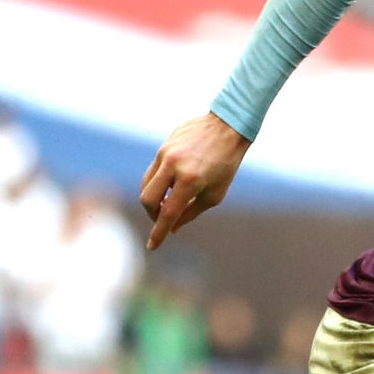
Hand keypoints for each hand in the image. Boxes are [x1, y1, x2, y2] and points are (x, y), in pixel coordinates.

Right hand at [138, 113, 250, 249]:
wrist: (227, 126)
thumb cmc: (226, 163)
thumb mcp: (215, 193)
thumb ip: (191, 212)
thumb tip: (174, 228)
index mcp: (190, 180)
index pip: (168, 213)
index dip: (159, 232)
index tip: (152, 247)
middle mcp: (173, 166)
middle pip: (147, 199)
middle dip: (152, 215)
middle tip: (163, 221)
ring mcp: (164, 153)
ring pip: (145, 185)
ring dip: (153, 200)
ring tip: (167, 204)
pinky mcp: (162, 146)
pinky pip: (152, 171)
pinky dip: (156, 184)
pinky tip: (169, 187)